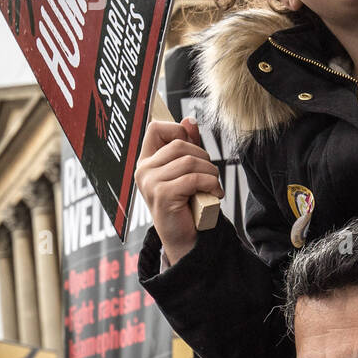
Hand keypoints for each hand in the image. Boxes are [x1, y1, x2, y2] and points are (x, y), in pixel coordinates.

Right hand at [134, 117, 223, 263]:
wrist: (186, 238)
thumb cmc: (188, 202)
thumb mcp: (188, 170)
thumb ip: (187, 144)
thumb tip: (189, 119)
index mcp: (147, 161)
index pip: (156, 128)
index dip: (178, 131)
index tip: (193, 148)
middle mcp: (143, 170)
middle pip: (179, 144)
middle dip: (203, 158)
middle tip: (210, 175)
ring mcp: (150, 183)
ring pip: (189, 161)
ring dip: (210, 174)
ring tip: (213, 187)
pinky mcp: (162, 195)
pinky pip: (193, 178)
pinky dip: (210, 185)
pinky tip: (214, 194)